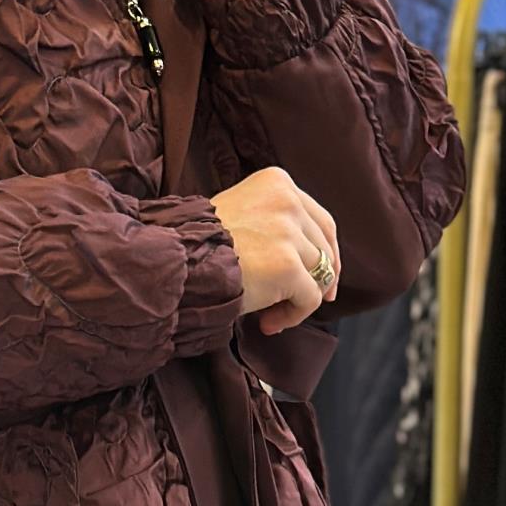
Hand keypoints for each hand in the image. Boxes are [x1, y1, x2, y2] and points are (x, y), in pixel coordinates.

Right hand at [211, 168, 341, 336]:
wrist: (178, 261)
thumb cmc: (200, 244)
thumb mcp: (240, 211)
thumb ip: (273, 222)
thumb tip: (311, 260)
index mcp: (277, 182)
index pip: (319, 219)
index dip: (326, 250)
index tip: (323, 275)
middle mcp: (287, 201)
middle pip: (325, 245)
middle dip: (324, 278)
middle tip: (313, 301)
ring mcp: (288, 232)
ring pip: (319, 274)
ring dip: (299, 300)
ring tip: (272, 316)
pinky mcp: (287, 265)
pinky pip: (308, 298)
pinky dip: (293, 316)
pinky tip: (268, 323)